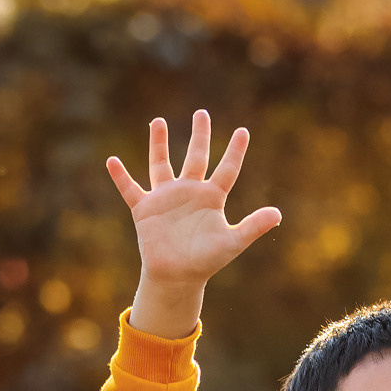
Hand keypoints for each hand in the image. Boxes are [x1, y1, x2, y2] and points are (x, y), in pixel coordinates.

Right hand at [108, 110, 280, 334]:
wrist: (178, 277)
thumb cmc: (206, 261)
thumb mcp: (233, 242)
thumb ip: (254, 226)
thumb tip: (278, 213)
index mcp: (212, 198)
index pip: (227, 169)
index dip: (236, 151)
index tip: (244, 131)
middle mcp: (189, 192)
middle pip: (196, 157)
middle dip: (200, 135)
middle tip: (202, 113)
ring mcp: (166, 198)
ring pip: (161, 164)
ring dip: (158, 144)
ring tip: (157, 120)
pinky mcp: (145, 209)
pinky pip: (130, 189)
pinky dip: (120, 176)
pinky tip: (112, 160)